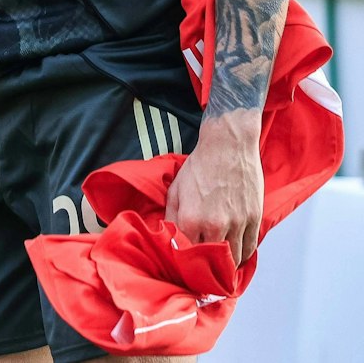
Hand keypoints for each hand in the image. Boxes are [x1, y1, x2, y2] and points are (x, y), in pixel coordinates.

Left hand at [164, 113, 263, 264]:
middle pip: (213, 262)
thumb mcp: (175, 190)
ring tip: (220, 272)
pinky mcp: (254, 219)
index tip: (185, 270)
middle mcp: (216, 225)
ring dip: (227, 267)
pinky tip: (236, 258)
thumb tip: (168, 237)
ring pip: (234, 259)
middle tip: (204, 277)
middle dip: (208, 271)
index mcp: (192, 219)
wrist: (228, 147)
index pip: (187, 254)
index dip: (186, 263)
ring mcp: (238, 223)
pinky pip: (250, 248)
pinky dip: (243, 257)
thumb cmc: (199, 167)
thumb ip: (171, 217)